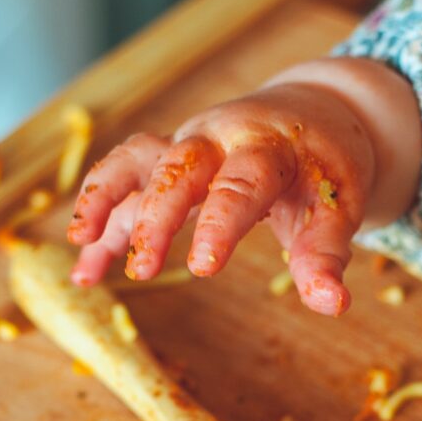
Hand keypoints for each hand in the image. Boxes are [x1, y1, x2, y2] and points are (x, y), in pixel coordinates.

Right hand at [66, 58, 421, 315]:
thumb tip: (333, 305)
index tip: (204, 267)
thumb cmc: (324, 167)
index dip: (220, 224)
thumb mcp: (338, 206)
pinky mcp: (168, 156)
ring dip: (106, 200)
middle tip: (142, 270)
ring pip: (138, 162)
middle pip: (178, 168)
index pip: (241, 184)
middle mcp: (220, 138)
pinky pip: (125, 176)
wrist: (311, 115)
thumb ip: (327, 254)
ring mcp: (188, 144)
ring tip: (84, 248)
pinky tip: (85, 261)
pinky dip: (101, 210)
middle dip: (156, 218)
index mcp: (269, 148)